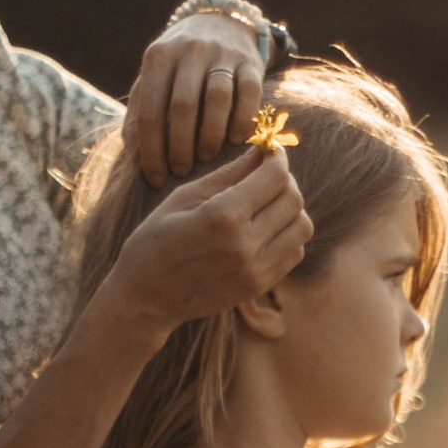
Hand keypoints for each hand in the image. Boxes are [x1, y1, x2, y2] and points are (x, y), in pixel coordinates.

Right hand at [106, 139, 310, 337]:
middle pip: (293, 199)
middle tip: (267, 176)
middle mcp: (245, 244)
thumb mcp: (185, 197)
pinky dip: (288, 234)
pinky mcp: (258, 285)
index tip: (270, 152)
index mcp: (222, 216)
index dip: (277, 157)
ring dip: (291, 208)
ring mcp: (255, 269)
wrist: (146, 297)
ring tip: (268, 203)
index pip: (275, 176)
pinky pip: (294, 251)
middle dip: (284, 180)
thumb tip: (262, 150)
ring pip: (302, 226)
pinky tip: (266, 228)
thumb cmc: (156, 238)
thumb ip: (229, 173)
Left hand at [129, 16, 267, 183]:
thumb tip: (132, 152)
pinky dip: (242, 119)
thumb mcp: (153, 76)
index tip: (155, 179)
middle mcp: (190, 51)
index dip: (151, 150)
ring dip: (211, 134)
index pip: (151, 110)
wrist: (219, 23)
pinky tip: (235, 140)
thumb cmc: (179, 63)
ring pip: (218, 98)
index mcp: (159, 56)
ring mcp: (223, 54)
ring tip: (206, 156)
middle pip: (184, 106)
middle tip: (181, 171)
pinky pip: (249, 93)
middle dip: (180, 146)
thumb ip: (141, 109)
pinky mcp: (251, 61)